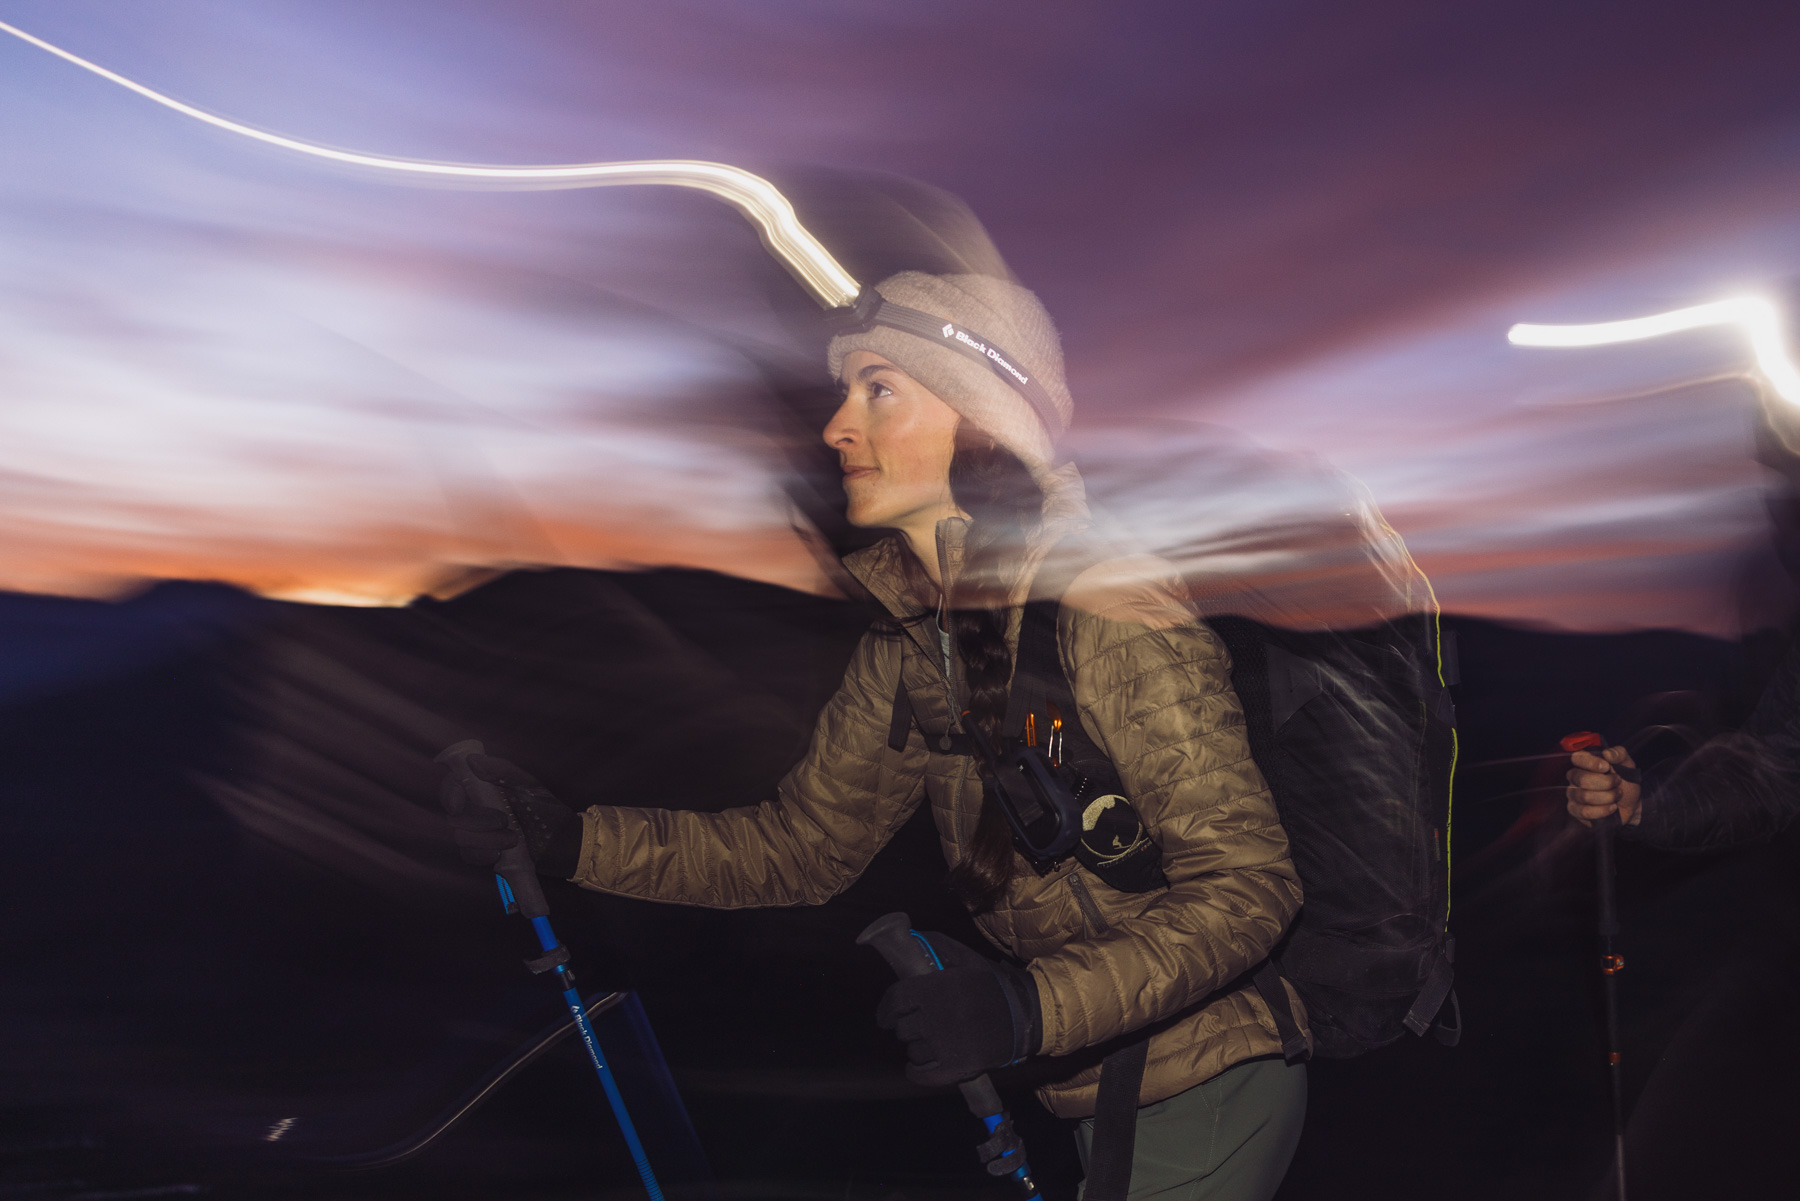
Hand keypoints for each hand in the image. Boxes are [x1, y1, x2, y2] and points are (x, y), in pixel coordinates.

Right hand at [440, 754, 582, 877]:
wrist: (560, 843)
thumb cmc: (546, 809)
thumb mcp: (529, 787)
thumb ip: (502, 772)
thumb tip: (472, 759)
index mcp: (484, 786)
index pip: (453, 784)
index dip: (450, 793)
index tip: (458, 805)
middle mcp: (476, 807)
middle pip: (456, 815)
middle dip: (478, 821)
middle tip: (505, 821)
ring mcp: (477, 830)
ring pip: (461, 837)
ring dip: (486, 840)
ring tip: (513, 839)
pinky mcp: (482, 850)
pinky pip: (469, 855)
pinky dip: (482, 855)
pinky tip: (498, 855)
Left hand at [875, 932, 1040, 1086]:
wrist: (1026, 1015)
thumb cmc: (993, 985)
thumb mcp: (967, 958)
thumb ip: (936, 945)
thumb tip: (909, 937)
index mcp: (936, 989)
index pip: (894, 1001)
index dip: (886, 1010)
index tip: (885, 1016)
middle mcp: (936, 1018)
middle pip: (902, 1028)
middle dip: (907, 1026)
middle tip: (920, 1024)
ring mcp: (945, 1045)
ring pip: (913, 1051)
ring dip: (917, 1047)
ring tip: (932, 1040)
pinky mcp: (956, 1068)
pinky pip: (922, 1074)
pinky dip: (917, 1071)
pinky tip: (921, 1065)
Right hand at [1565, 745, 1641, 827]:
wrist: (1631, 804)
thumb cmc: (1626, 783)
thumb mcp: (1627, 765)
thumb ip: (1619, 754)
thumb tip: (1608, 754)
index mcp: (1584, 763)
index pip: (1577, 758)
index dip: (1591, 763)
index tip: (1606, 767)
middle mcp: (1575, 777)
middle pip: (1582, 779)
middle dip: (1606, 783)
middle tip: (1618, 782)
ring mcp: (1573, 794)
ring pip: (1585, 796)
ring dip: (1608, 797)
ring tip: (1617, 795)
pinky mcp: (1575, 810)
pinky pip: (1585, 811)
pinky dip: (1603, 810)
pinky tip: (1612, 807)